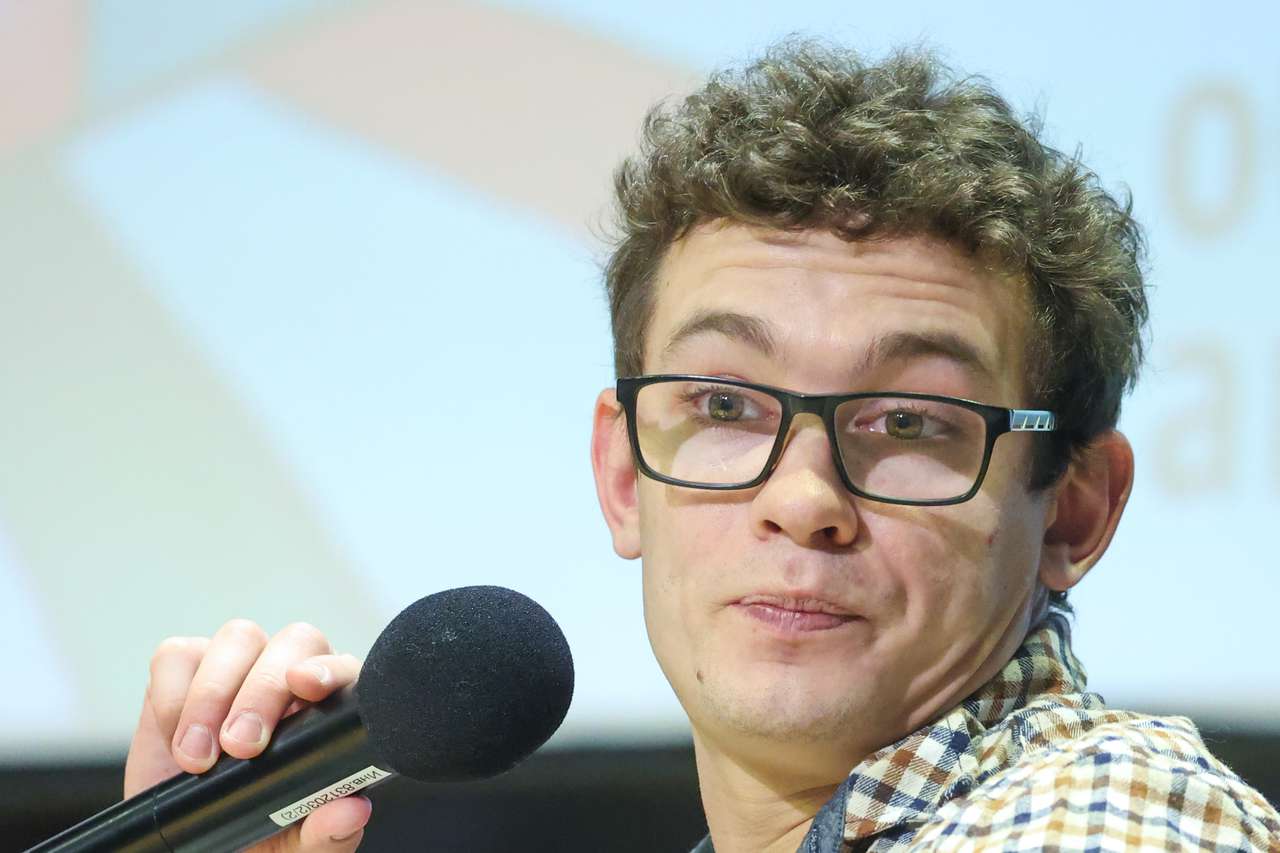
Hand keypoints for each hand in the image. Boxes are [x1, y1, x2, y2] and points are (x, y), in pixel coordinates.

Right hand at [124, 620, 368, 851]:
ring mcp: (238, 664)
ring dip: (215, 694)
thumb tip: (351, 811)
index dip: (329, 668)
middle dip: (264, 690)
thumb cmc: (256, 830)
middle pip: (293, 643)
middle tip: (242, 746)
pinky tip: (176, 737)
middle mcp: (289, 672)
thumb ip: (329, 832)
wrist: (191, 844)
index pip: (344, 667)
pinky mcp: (185, 668)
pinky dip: (173, 695)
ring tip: (199, 757)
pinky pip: (178, 656)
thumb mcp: (295, 845)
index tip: (309, 687)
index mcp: (330, 705)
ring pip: (239, 638)